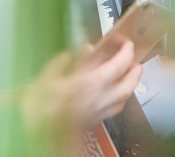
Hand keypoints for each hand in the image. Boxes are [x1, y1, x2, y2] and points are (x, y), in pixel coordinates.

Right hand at [21, 39, 141, 140]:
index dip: (125, 51)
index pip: (118, 65)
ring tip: (129, 74)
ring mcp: (100, 111)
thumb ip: (70, 59)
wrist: (39, 134)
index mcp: (91, 83)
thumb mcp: (49, 74)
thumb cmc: (41, 104)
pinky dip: (121, 98)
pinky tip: (115, 94)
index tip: (125, 42)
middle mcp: (101, 98)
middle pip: (129, 84)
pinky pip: (116, 108)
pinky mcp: (95, 120)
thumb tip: (87, 48)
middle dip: (135, 70)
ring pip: (125, 97)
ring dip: (131, 84)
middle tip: (135, 58)